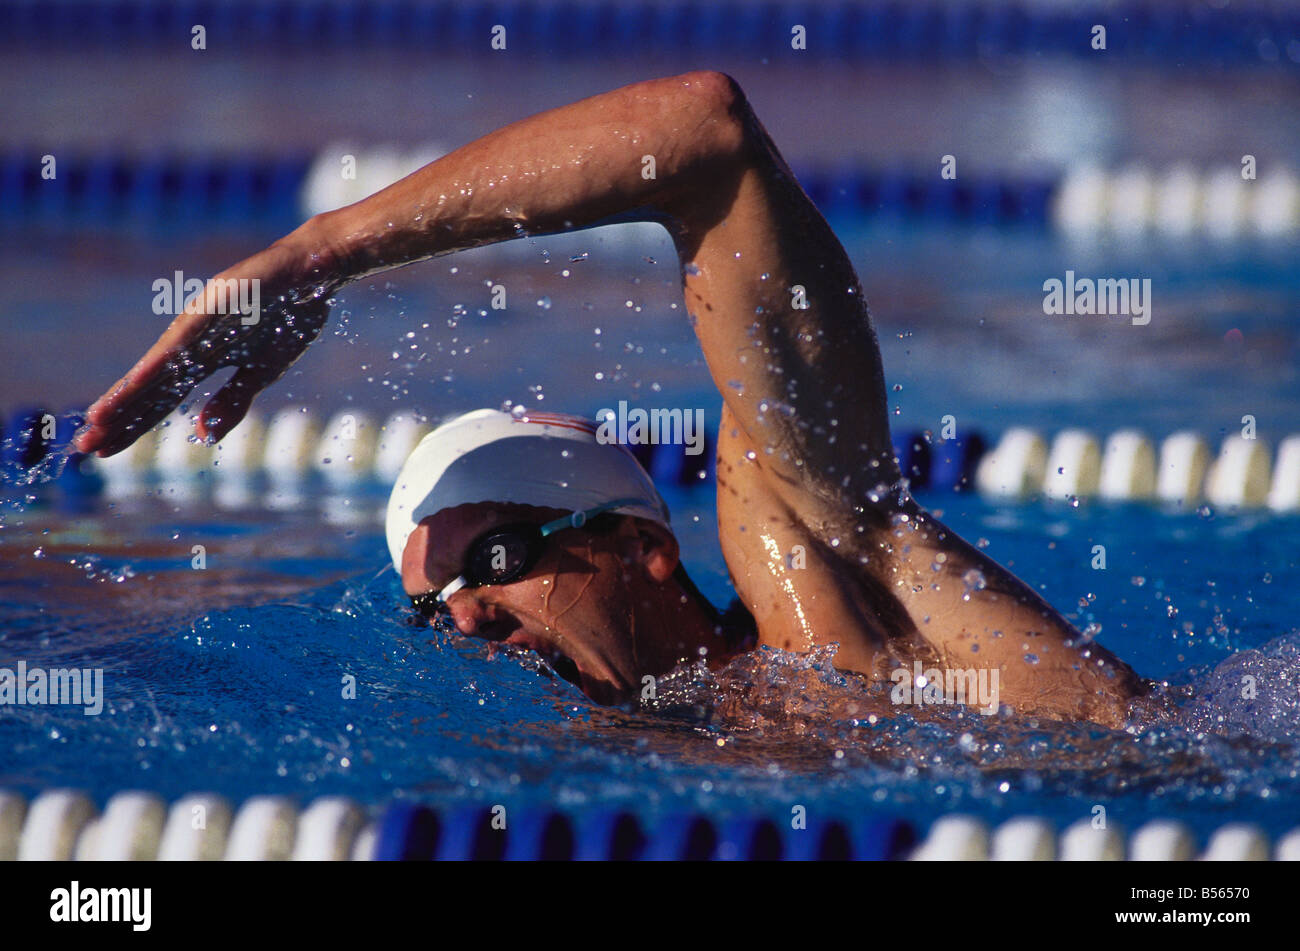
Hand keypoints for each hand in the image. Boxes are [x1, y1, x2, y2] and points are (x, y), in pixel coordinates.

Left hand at [75, 233, 340, 456]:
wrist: (314, 270)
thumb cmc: (289, 314)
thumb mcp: (263, 372)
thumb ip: (232, 400)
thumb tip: (203, 436)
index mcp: (203, 359)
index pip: (162, 399)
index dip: (134, 425)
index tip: (104, 451)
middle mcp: (190, 342)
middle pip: (150, 387)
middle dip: (119, 417)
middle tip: (85, 447)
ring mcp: (198, 322)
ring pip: (157, 366)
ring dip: (127, 394)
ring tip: (96, 420)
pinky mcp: (213, 304)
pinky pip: (184, 339)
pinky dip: (160, 363)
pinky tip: (136, 383)